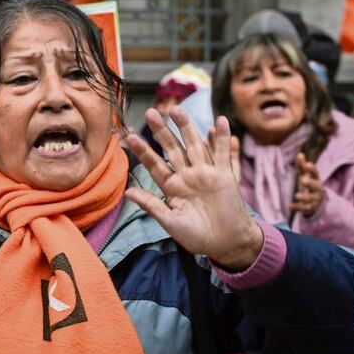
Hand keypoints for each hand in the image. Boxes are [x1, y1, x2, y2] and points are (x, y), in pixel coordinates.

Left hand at [125, 107, 263, 270]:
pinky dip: (222, 138)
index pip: (154, 165)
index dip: (143, 151)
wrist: (225, 244)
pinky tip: (220, 121)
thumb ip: (152, 205)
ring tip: (176, 109)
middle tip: (151, 112)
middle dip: (162, 131)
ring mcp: (205, 174)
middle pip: (173, 149)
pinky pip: (223, 154)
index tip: (130, 137)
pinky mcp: (224, 176)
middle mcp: (187, 176)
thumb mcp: (170, 222)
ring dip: (186, 127)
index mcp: (171, 187)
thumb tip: (128, 192)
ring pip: (194, 145)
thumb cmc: (196, 236)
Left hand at [291, 152, 323, 216]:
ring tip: (297, 195)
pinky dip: (297, 207)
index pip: (315, 174)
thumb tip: (299, 154)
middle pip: (316, 186)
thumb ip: (302, 166)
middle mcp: (317, 189)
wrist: (318, 203)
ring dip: (304, 197)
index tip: (308, 164)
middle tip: (303, 180)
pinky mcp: (309, 208)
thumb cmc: (310, 184)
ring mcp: (314, 199)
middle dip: (310, 183)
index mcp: (316, 180)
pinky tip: (289, 205)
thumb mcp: (306, 175)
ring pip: (310, 198)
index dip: (312, 169)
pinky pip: (304, 208)